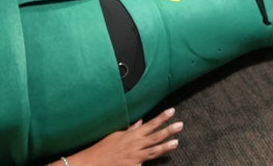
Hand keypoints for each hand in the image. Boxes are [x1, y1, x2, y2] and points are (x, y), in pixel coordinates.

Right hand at [67, 109, 181, 165]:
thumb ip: (130, 129)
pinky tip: (162, 160)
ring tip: (176, 142)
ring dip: (165, 146)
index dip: (162, 118)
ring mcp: (135, 156)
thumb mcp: (116, 135)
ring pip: (154, 151)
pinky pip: (144, 163)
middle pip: (155, 136)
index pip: (150, 124)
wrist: (92, 163)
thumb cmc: (103, 149)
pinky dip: (151, 161)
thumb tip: (140, 121)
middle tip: (180, 125)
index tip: (172, 111)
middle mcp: (135, 144)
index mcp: (132, 135)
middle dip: (168, 130)